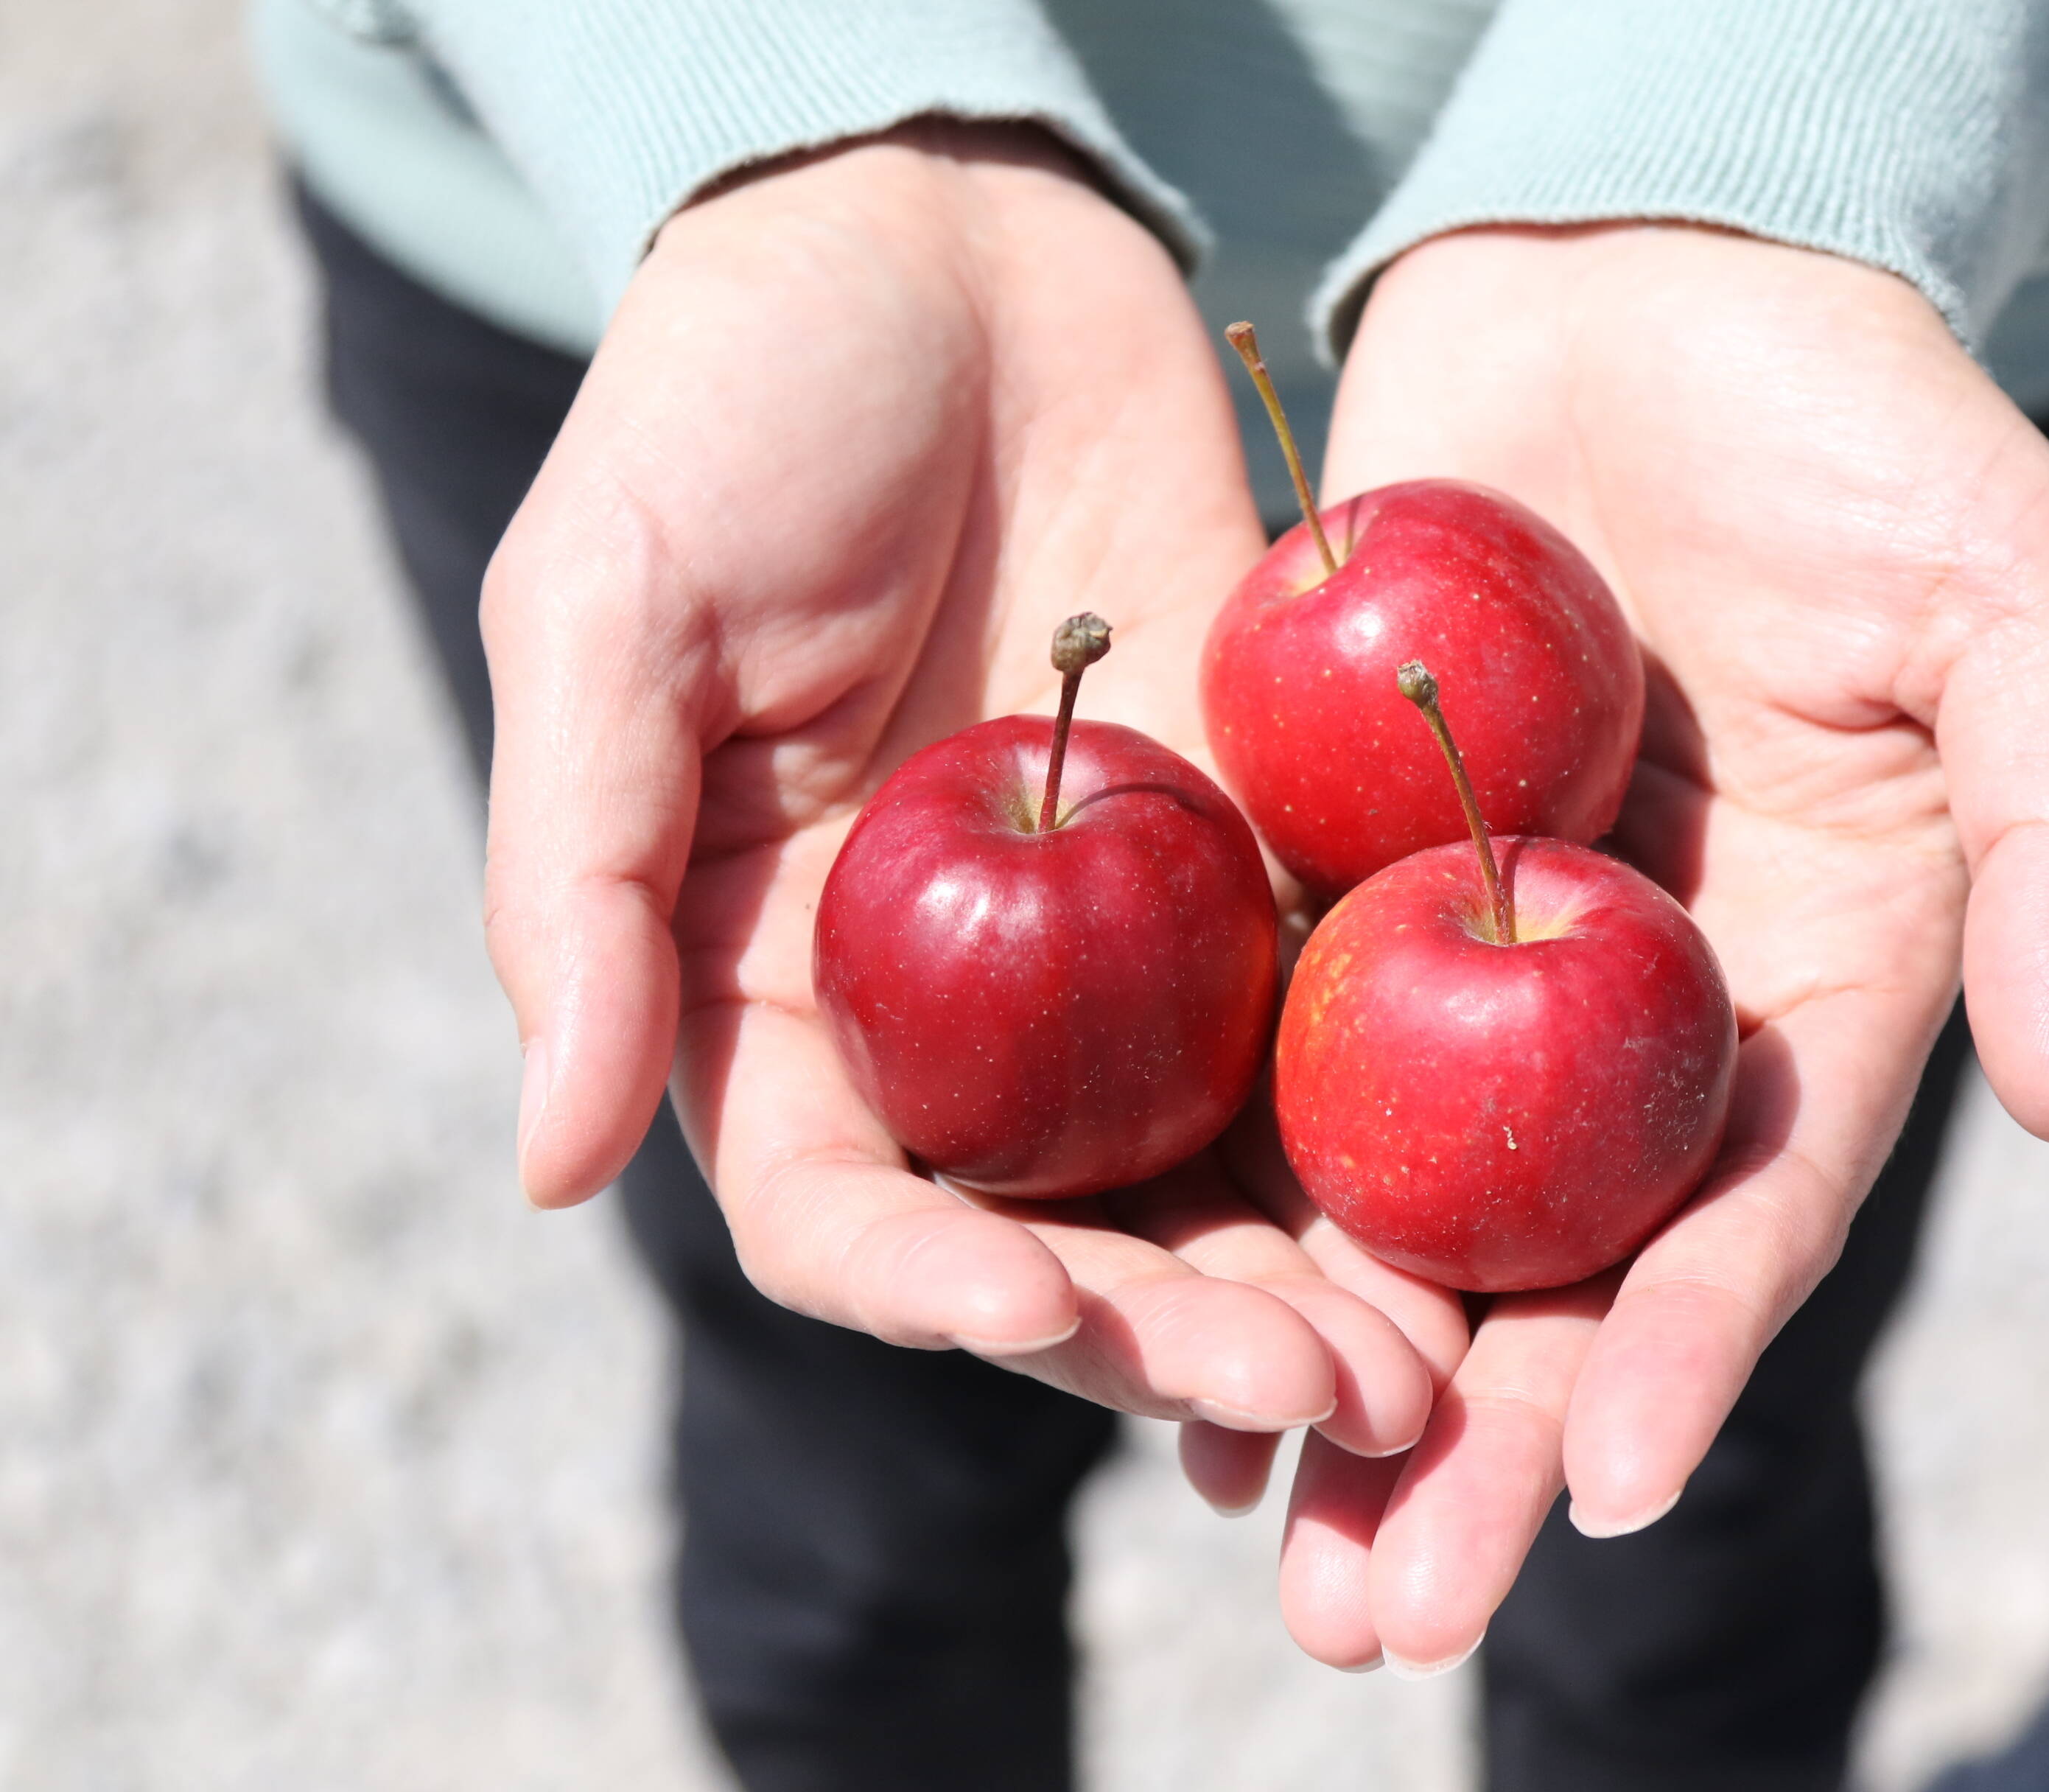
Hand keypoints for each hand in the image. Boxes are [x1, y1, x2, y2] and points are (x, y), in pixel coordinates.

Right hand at [479, 124, 1432, 1457]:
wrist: (958, 250)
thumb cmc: (737, 402)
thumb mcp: (608, 606)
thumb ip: (576, 877)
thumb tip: (546, 1169)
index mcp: (767, 989)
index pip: (844, 1210)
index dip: (932, 1289)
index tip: (1039, 1319)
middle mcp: (945, 1014)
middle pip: (1056, 1239)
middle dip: (1171, 1338)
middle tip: (1312, 1404)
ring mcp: (1107, 959)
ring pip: (1207, 1181)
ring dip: (1308, 1293)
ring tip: (1420, 1379)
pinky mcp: (1250, 874)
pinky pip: (1321, 1030)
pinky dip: (1393, 1132)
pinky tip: (1482, 1223)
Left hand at [1273, 225, 2048, 1668]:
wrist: (1632, 275)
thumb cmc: (1853, 423)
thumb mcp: (2013, 597)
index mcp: (1798, 991)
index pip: (1738, 1215)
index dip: (1676, 1358)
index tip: (1605, 1488)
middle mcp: (1625, 1020)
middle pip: (1545, 1278)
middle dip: (1472, 1456)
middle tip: (1381, 1621)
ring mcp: (1463, 965)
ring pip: (1388, 1218)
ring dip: (1323, 1394)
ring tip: (1260, 1557)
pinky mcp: (1320, 884)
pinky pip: (1256, 1068)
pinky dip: (1208, 1206)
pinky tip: (1135, 1330)